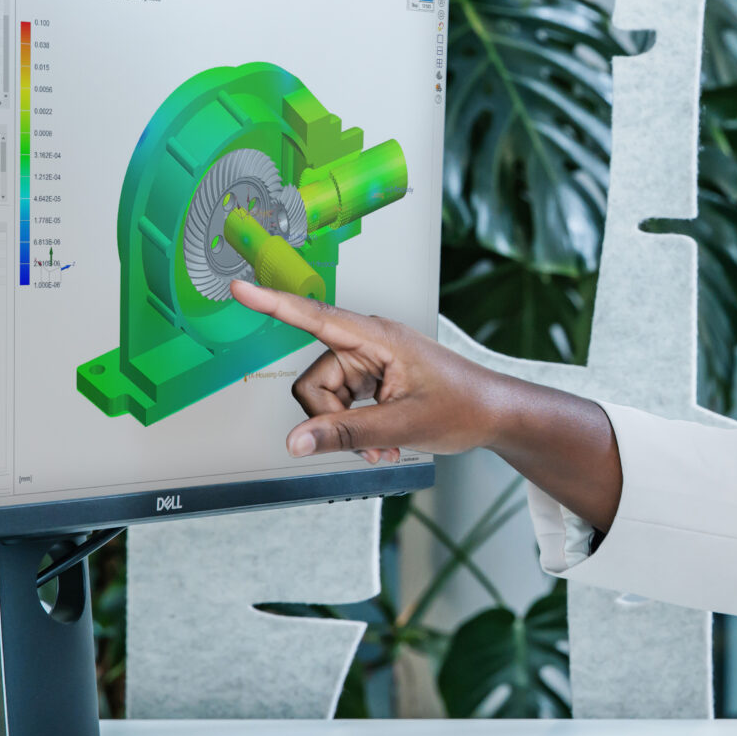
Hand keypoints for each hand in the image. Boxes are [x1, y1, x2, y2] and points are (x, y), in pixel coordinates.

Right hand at [230, 281, 500, 463]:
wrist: (495, 414)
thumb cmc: (464, 406)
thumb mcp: (402, 425)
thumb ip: (345, 433)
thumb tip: (297, 441)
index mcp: (378, 337)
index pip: (314, 317)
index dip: (273, 304)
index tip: (240, 288)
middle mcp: (368, 344)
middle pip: (313, 382)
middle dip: (330, 419)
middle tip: (366, 443)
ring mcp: (370, 363)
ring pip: (326, 399)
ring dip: (346, 429)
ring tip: (382, 447)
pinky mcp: (374, 380)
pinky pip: (343, 405)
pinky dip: (355, 428)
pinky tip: (382, 444)